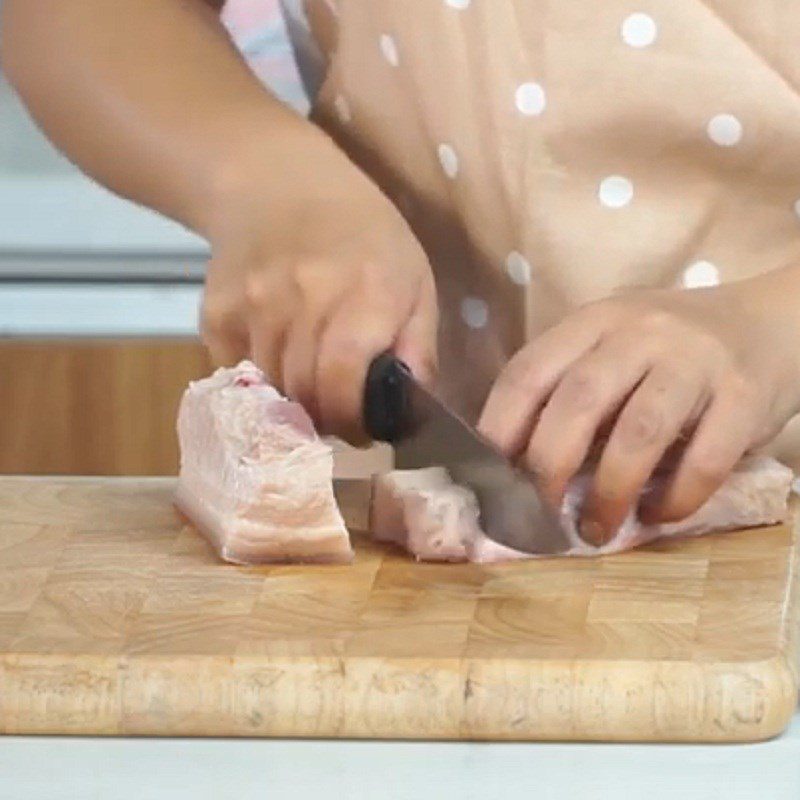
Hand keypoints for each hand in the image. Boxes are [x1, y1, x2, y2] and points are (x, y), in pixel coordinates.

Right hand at [201, 128, 437, 443]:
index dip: (351, 419)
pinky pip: (237, 372)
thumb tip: (409, 412)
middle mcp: (305, 298)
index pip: (343, 382)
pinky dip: (259, 378)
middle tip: (338, 412)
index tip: (362, 430)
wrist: (278, 184)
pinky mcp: (216, 312)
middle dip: (325, 417)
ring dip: (293, 398)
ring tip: (310, 380)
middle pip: (305, 394)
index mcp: (367, 294)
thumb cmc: (363, 235)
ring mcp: (254, 305)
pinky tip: (278, 352)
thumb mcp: (413, 279)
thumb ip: (417, 347)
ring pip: (270, 389)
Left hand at [478, 280, 799, 543]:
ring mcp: (695, 361)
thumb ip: (570, 387)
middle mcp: (640, 333)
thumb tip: (517, 463)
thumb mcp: (614, 347)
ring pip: (638, 432)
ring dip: (608, 492)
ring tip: (595, 531)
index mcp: (594, 322)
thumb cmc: (673, 348)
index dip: (500, 427)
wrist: (773, 322)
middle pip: (578, 402)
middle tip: (538, 514)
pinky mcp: (745, 396)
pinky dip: (676, 498)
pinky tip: (658, 516)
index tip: (487, 476)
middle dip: (548, 466)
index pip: (529, 371)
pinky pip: (705, 458)